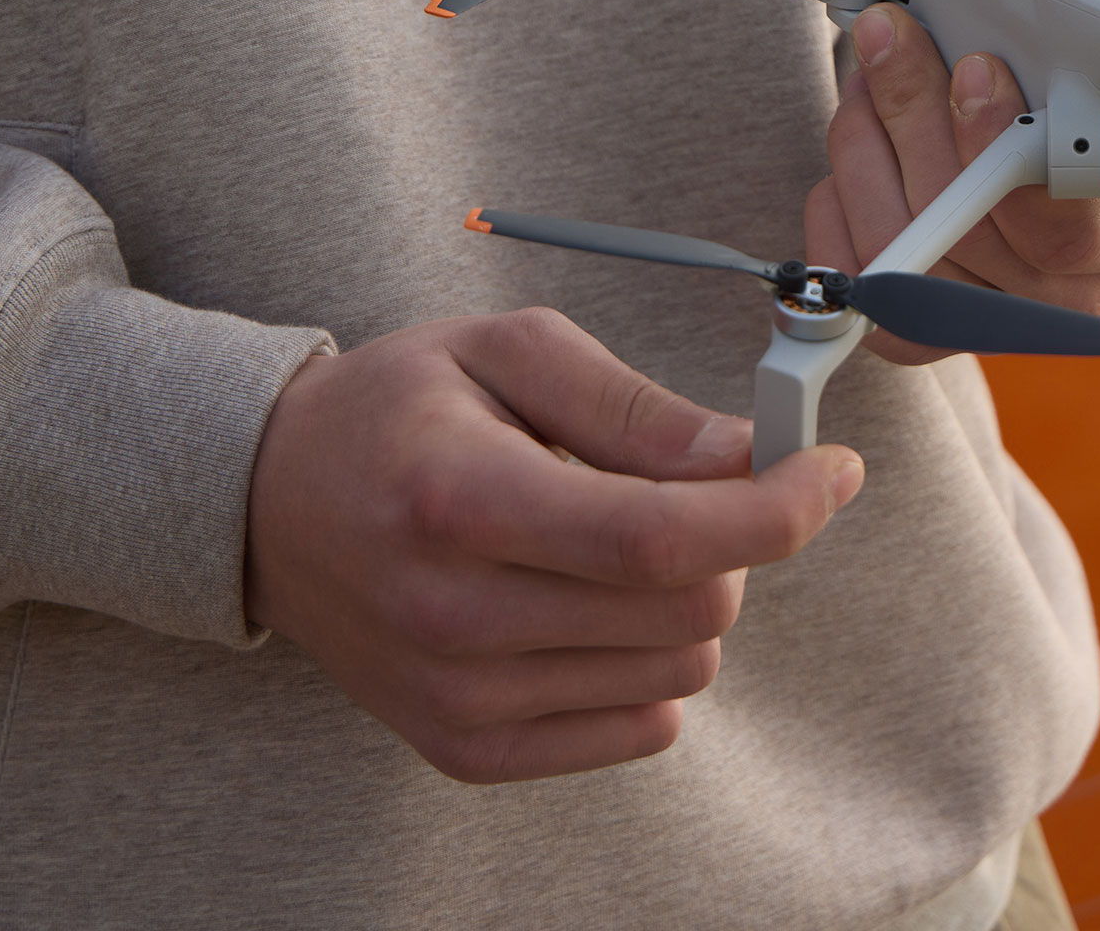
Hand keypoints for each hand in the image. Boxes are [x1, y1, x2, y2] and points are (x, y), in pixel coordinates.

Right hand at [245, 309, 860, 782]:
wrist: (267, 504)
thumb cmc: (400, 409)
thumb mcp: (508, 350)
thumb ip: (633, 405)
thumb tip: (749, 456)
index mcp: (460, 499)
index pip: (658, 540)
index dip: (774, 511)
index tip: (832, 471)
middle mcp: (454, 615)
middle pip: (690, 610)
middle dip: (728, 539)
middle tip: (678, 487)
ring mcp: (456, 697)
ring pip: (679, 673)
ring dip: (684, 602)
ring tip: (602, 543)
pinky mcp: (464, 749)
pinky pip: (641, 729)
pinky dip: (647, 666)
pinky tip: (583, 605)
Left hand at [810, 4, 1099, 366]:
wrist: (1036, 188)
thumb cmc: (1067, 129)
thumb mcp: (1086, 93)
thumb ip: (1050, 77)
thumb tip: (970, 37)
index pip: (1072, 223)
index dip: (1006, 145)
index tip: (974, 70)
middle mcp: (1068, 298)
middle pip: (967, 229)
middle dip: (914, 115)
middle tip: (890, 43)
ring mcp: (994, 322)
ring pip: (900, 249)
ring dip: (865, 148)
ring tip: (868, 87)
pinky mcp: (922, 334)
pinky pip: (857, 278)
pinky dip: (838, 205)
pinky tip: (855, 159)